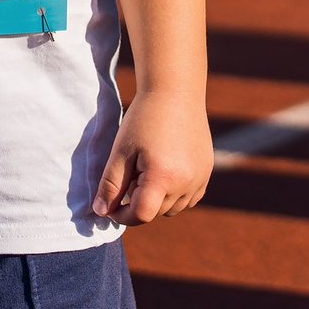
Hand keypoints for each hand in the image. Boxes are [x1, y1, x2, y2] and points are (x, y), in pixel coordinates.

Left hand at [91, 91, 212, 224]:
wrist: (175, 92)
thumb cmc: (144, 119)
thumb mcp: (121, 151)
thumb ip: (111, 185)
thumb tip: (101, 213)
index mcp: (163, 177)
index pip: (141, 215)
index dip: (122, 215)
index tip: (110, 205)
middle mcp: (186, 182)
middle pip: (157, 212)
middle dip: (138, 203)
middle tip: (129, 174)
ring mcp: (200, 178)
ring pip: (174, 208)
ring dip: (158, 200)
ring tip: (147, 170)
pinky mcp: (207, 172)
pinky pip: (189, 198)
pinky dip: (175, 194)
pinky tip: (164, 171)